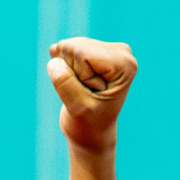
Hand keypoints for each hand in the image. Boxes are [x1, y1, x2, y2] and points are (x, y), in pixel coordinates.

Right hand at [46, 37, 136, 152]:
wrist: (92, 132)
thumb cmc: (89, 123)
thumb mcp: (77, 108)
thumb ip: (65, 83)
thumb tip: (54, 56)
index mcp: (125, 64)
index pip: (81, 53)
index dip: (79, 77)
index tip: (92, 95)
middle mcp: (121, 51)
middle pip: (75, 47)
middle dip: (73, 72)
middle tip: (87, 93)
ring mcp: (107, 49)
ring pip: (67, 47)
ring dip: (69, 71)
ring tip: (84, 89)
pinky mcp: (93, 48)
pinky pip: (64, 48)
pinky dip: (65, 66)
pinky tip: (77, 81)